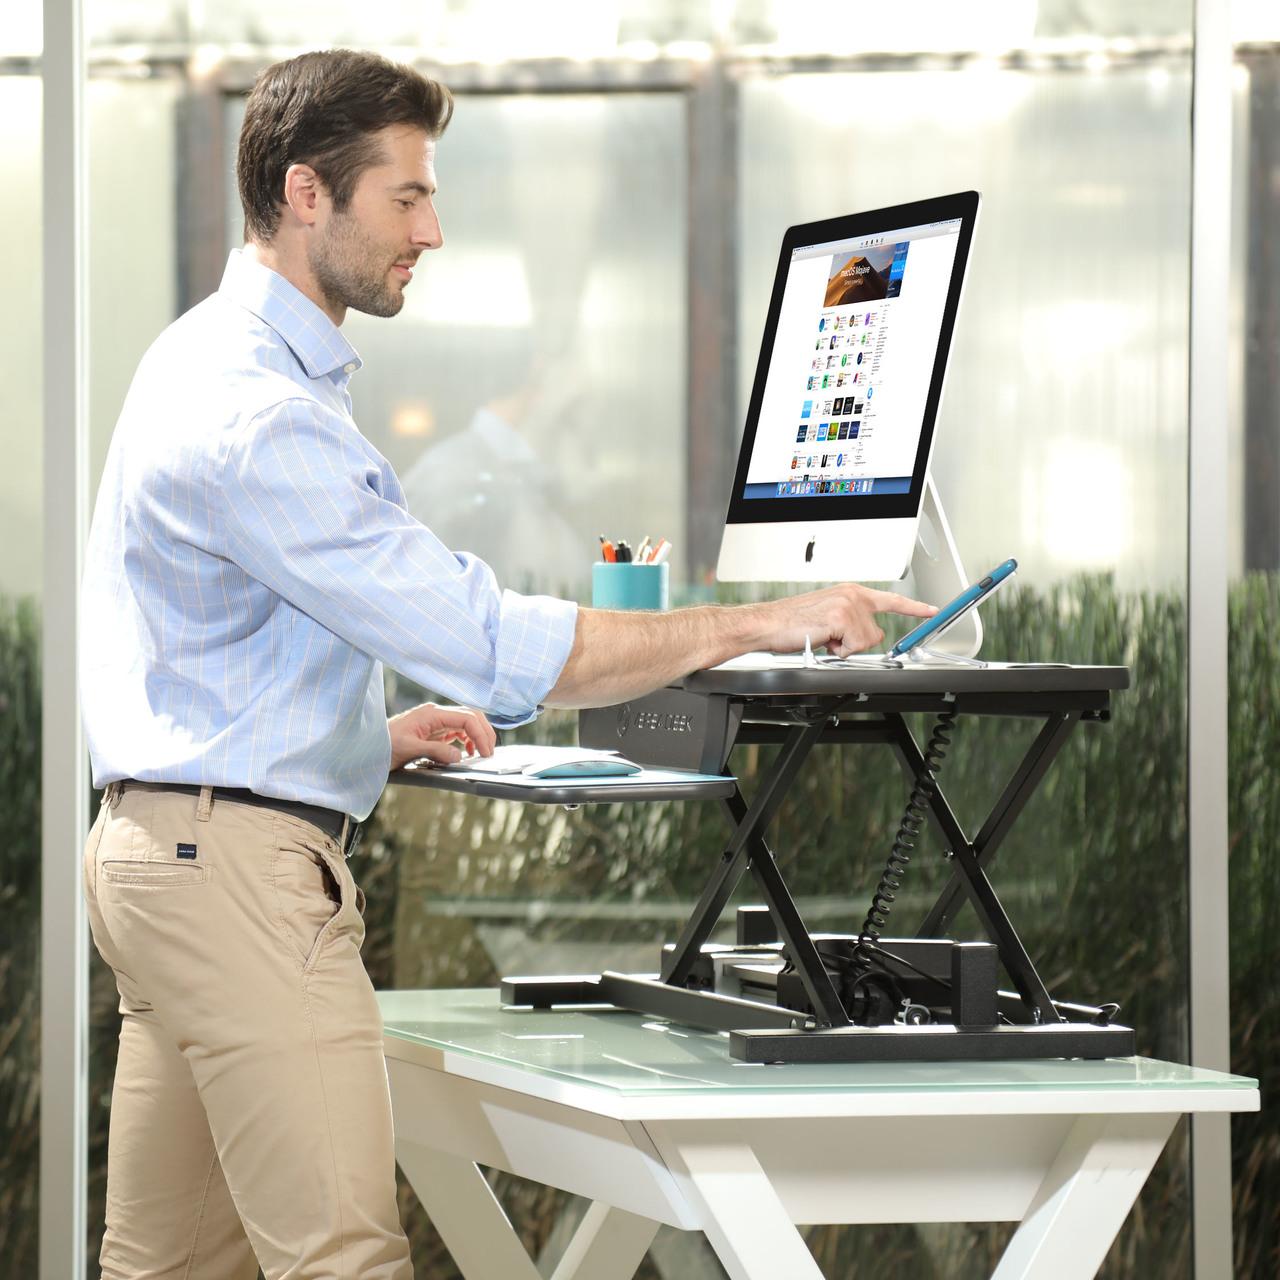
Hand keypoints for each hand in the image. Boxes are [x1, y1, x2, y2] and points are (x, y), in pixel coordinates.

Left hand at [387, 703, 496, 771]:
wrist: (368, 747)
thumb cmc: (384, 745)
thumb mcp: (409, 749)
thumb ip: (435, 751)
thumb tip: (459, 755)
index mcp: (431, 714)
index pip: (466, 717)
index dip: (480, 734)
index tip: (486, 752)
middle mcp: (436, 714)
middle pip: (470, 716)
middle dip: (484, 732)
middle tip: (489, 752)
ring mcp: (435, 722)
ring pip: (466, 722)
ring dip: (476, 736)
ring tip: (481, 753)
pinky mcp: (434, 731)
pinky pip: (457, 731)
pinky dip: (467, 740)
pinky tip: (467, 752)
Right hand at [757, 583, 936, 657]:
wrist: (769, 623)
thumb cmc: (792, 623)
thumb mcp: (829, 617)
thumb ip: (853, 621)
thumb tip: (869, 635)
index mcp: (851, 592)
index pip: (890, 600)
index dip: (914, 607)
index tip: (932, 611)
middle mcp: (853, 595)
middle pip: (876, 633)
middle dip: (856, 643)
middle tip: (830, 637)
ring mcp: (849, 605)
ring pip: (866, 641)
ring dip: (844, 648)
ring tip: (823, 637)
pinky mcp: (842, 617)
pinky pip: (853, 646)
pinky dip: (837, 650)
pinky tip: (822, 639)